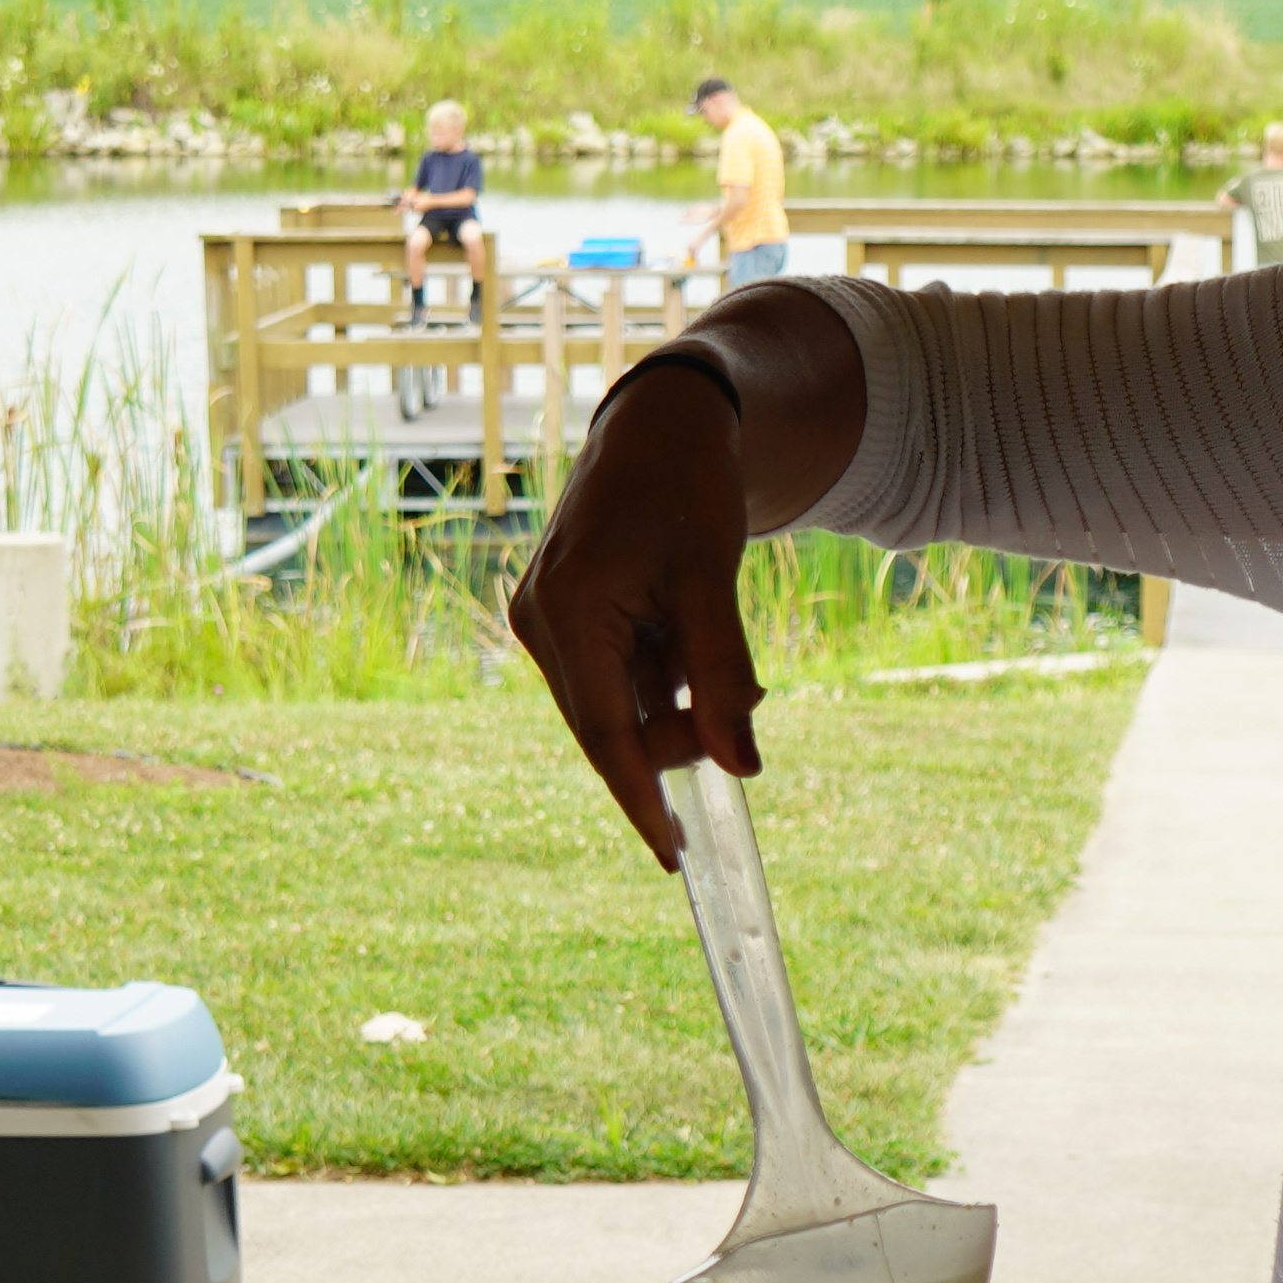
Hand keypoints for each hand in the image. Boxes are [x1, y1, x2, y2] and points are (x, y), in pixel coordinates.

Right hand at [509, 361, 763, 862]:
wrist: (662, 424)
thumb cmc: (688, 486)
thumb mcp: (715, 581)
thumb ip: (724, 678)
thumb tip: (740, 767)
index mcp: (565, 610)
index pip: (607, 736)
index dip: (642, 801)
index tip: (674, 858)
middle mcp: (538, 620)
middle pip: (610, 727)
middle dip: (676, 740)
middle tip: (744, 711)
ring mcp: (543, 619)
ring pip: (615, 706)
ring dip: (672, 706)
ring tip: (722, 660)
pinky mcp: (559, 616)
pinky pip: (612, 679)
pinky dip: (658, 682)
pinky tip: (687, 648)